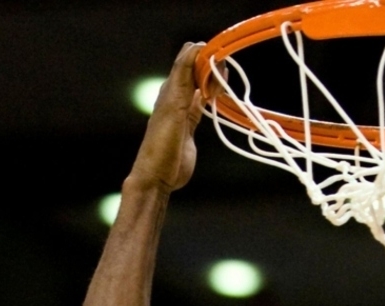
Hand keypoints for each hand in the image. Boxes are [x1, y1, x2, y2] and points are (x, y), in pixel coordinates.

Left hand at [128, 42, 211, 193]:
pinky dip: (211, 96)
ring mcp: (182, 110)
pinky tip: (219, 94)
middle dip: (210, 64)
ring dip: (212, 79)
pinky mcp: (189, 125)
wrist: (158, 176)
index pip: (186, 59)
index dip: (203, 53)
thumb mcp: (173, 108)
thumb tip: (194, 49)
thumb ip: (183, 79)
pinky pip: (201, 103)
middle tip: (226, 71)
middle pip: (194, 70)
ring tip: (225, 78)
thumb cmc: (161, 145)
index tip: (220, 55)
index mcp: (169, 89)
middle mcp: (175, 96)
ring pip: (199, 85)